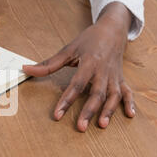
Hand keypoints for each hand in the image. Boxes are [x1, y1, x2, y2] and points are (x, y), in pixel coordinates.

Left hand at [23, 2, 135, 131]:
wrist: (112, 29)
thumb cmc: (89, 40)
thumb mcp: (68, 49)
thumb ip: (48, 64)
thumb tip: (26, 69)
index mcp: (89, 63)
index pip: (76, 85)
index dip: (66, 100)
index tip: (58, 115)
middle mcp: (103, 71)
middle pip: (96, 94)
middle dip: (88, 111)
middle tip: (80, 127)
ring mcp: (114, 76)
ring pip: (113, 95)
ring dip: (109, 111)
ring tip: (101, 125)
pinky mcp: (121, 78)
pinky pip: (128, 92)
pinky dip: (130, 103)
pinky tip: (130, 115)